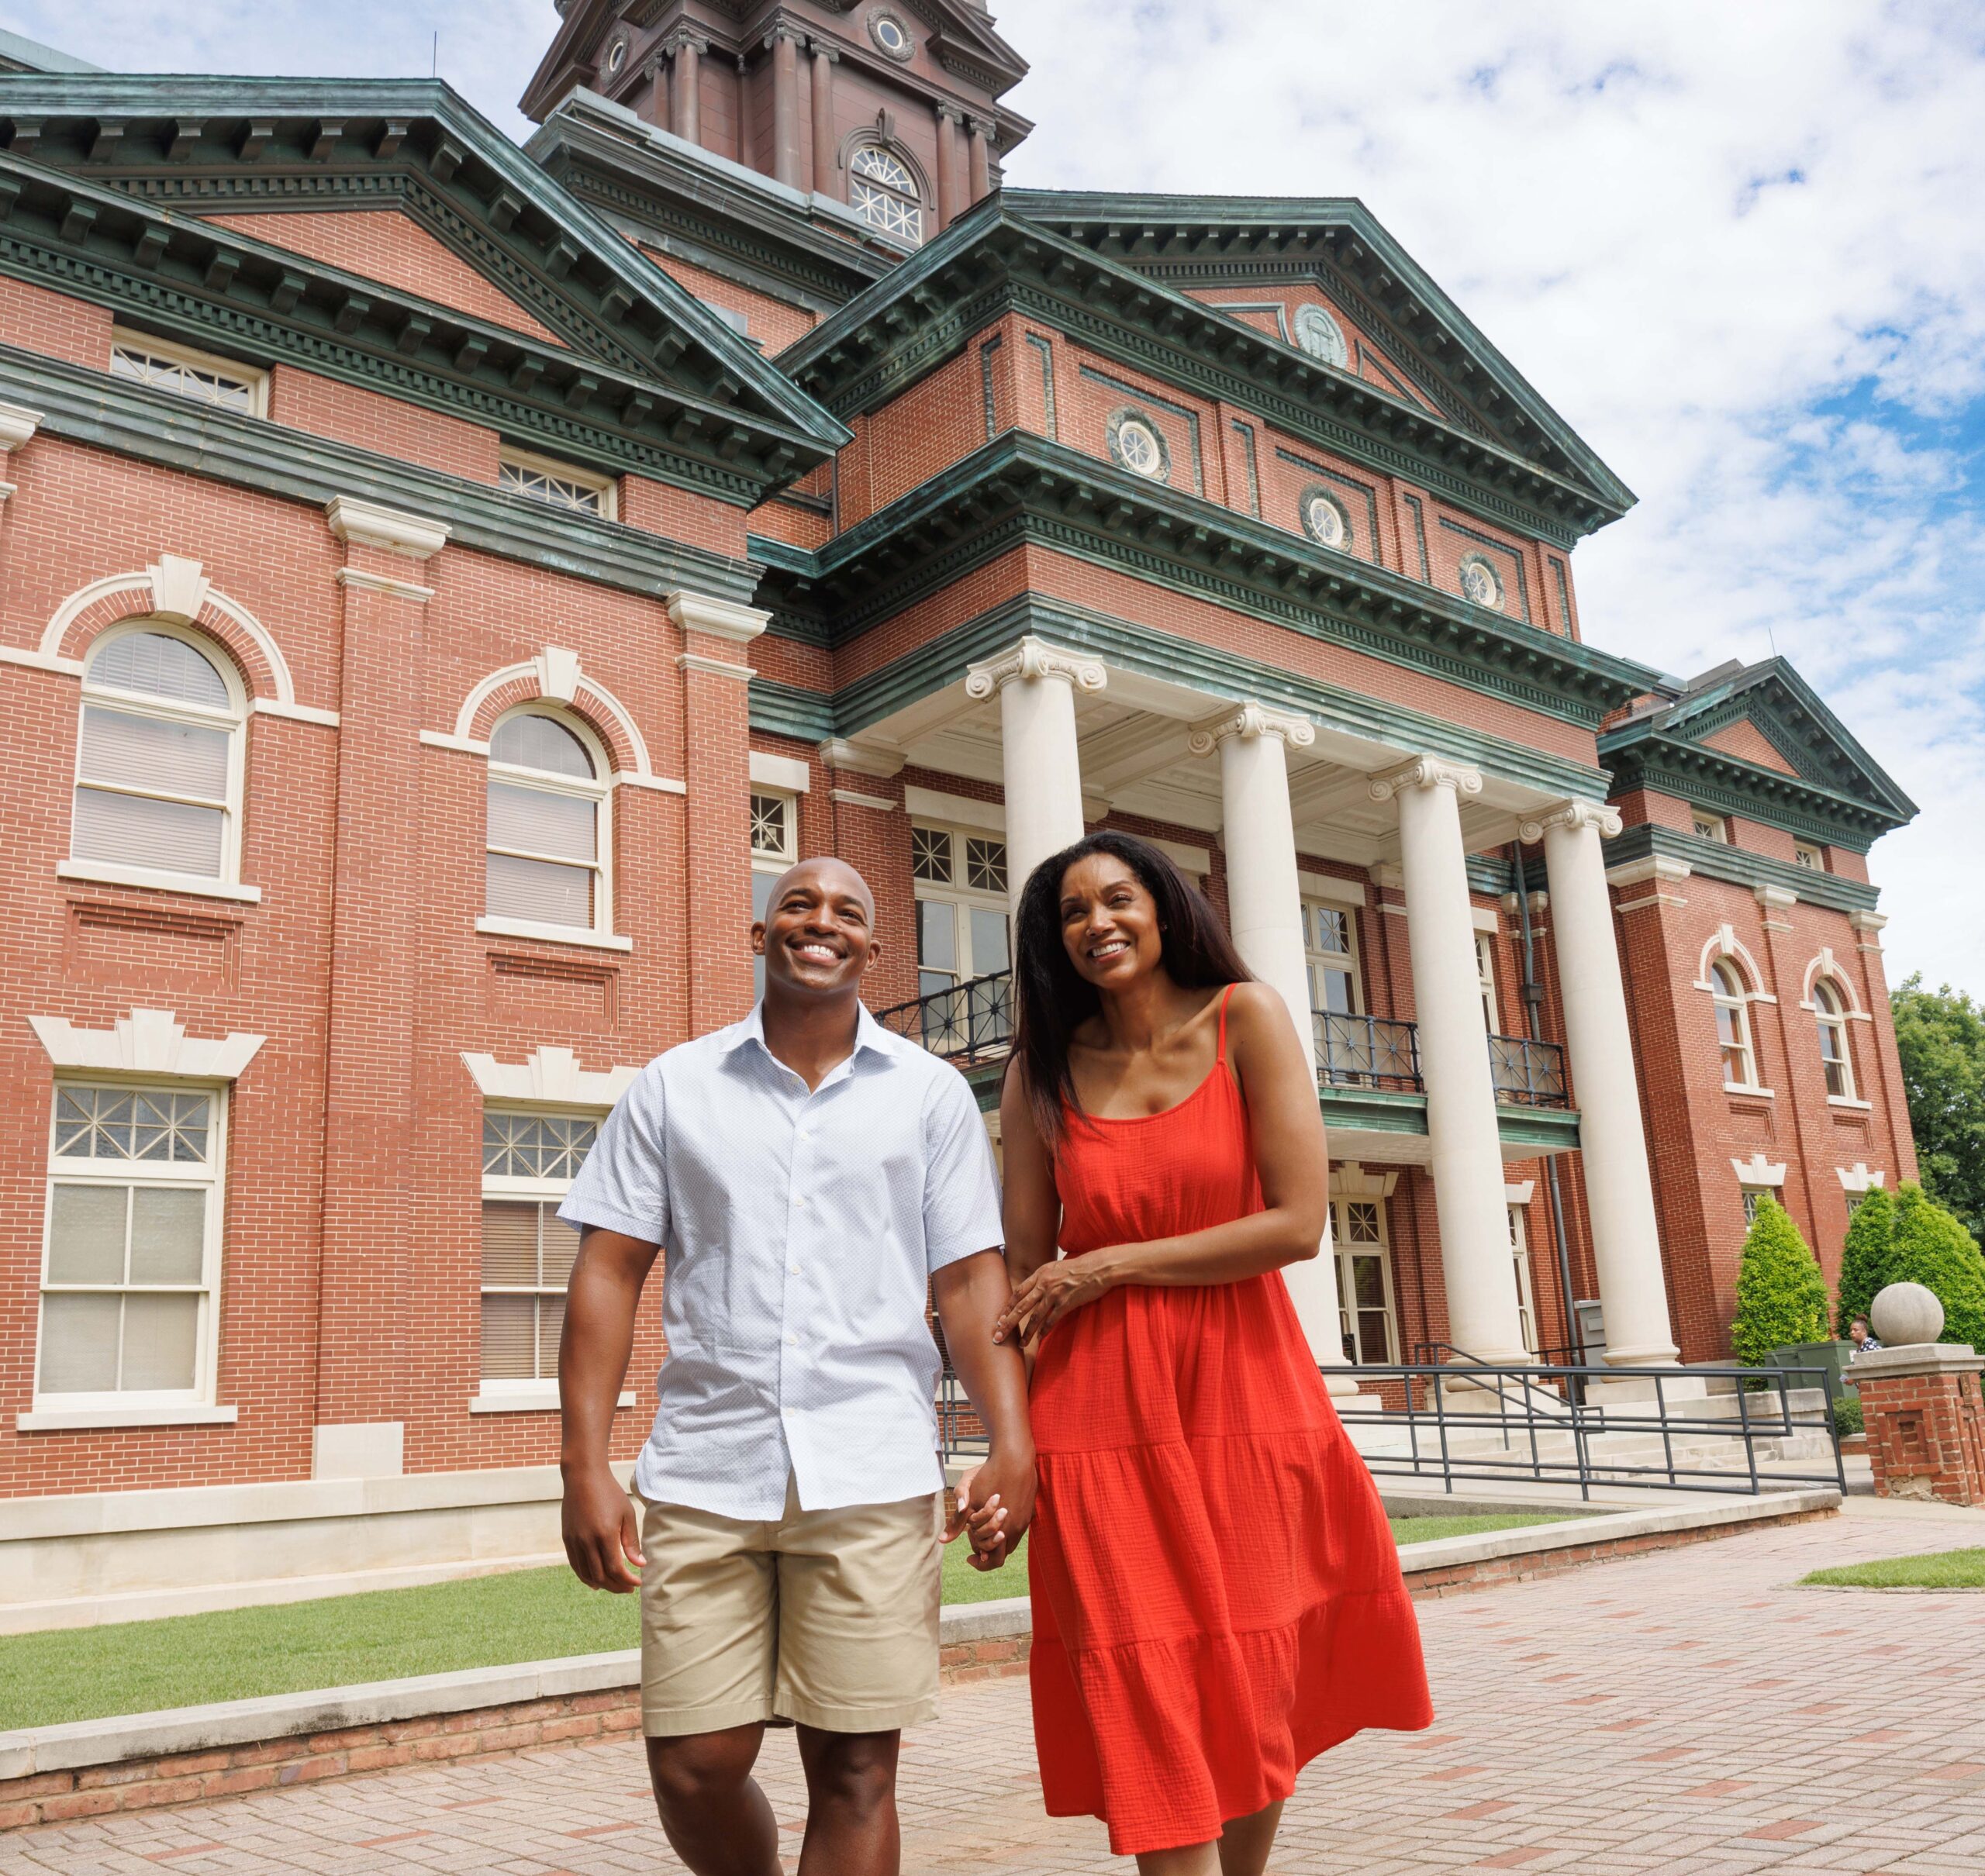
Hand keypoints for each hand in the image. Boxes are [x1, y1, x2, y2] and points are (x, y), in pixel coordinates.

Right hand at [561, 1462, 644, 1592]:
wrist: (583, 1477)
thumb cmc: (610, 1493)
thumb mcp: (626, 1514)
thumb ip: (631, 1541)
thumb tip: (640, 1565)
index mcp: (605, 1534)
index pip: (615, 1569)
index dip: (627, 1580)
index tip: (638, 1583)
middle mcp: (587, 1541)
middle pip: (601, 1576)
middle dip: (616, 1586)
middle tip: (629, 1588)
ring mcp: (574, 1541)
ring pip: (587, 1574)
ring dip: (602, 1584)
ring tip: (615, 1586)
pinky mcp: (567, 1539)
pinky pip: (576, 1565)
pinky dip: (586, 1577)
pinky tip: (596, 1581)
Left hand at [942, 1446, 1036, 1571]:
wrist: (1014, 1455)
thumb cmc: (990, 1474)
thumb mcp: (969, 1497)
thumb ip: (958, 1521)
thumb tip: (942, 1540)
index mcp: (1003, 1530)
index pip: (994, 1560)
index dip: (980, 1563)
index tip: (968, 1557)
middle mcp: (1017, 1528)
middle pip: (1003, 1553)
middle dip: (987, 1550)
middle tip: (973, 1543)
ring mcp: (1025, 1519)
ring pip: (1010, 1541)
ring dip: (996, 1539)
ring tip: (981, 1529)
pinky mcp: (1030, 1510)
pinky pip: (1017, 1528)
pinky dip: (1005, 1529)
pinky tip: (994, 1517)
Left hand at [992, 1252, 1118, 1347]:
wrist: (1098, 1267)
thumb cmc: (1079, 1267)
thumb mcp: (1056, 1267)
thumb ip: (1044, 1278)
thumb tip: (1035, 1289)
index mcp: (1040, 1274)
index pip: (1018, 1292)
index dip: (1007, 1307)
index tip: (999, 1319)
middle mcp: (1044, 1284)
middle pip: (1020, 1306)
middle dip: (1008, 1323)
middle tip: (998, 1336)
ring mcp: (1055, 1294)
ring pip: (1035, 1316)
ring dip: (1026, 1333)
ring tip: (1020, 1344)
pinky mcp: (1066, 1302)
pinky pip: (1052, 1320)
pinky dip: (1045, 1330)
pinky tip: (1040, 1338)